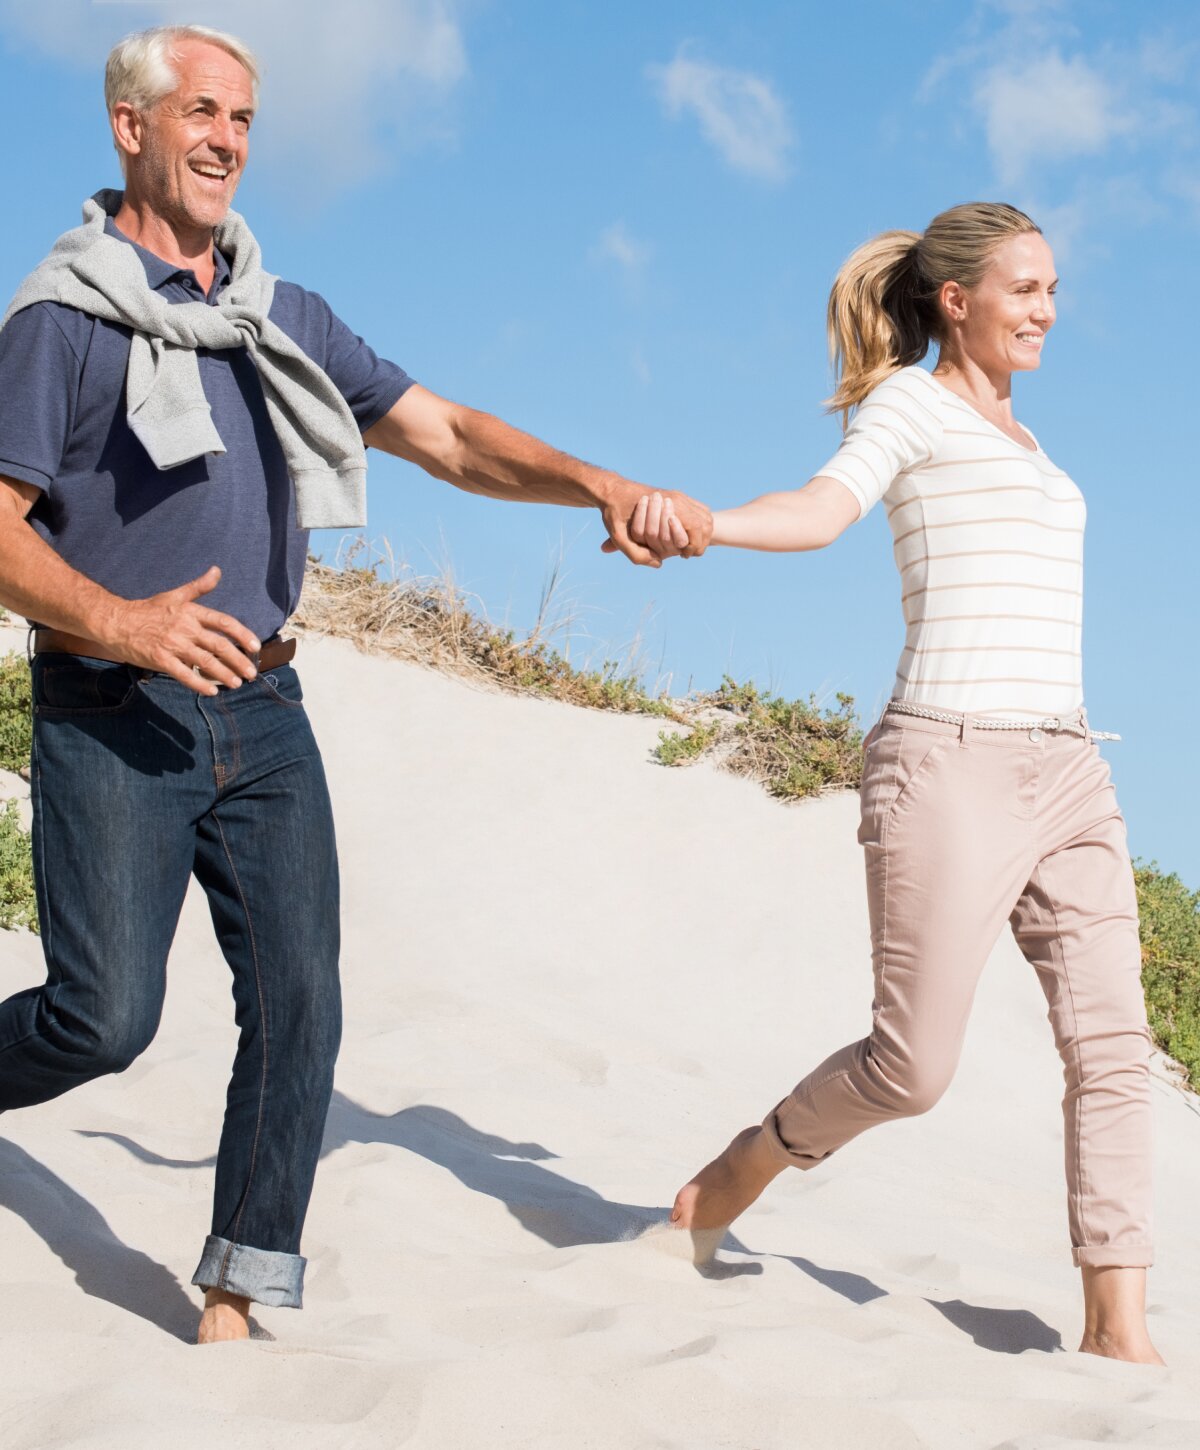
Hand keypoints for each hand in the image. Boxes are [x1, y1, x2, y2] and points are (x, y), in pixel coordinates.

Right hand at [101, 566, 261, 695]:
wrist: (116, 621)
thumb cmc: (147, 610)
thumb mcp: (175, 595)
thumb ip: (198, 587)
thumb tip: (217, 571)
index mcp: (191, 612)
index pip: (223, 622)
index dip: (242, 634)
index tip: (256, 647)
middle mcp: (185, 628)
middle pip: (219, 645)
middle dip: (239, 660)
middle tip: (251, 673)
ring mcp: (173, 644)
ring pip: (205, 662)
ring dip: (224, 674)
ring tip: (237, 683)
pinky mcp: (160, 659)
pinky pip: (184, 674)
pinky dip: (199, 684)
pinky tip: (212, 692)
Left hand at [601, 487, 712, 564]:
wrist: (612, 490)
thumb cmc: (614, 513)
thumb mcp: (618, 536)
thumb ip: (636, 554)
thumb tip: (659, 564)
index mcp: (668, 505)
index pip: (697, 529)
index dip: (693, 547)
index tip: (682, 555)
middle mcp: (678, 498)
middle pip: (705, 524)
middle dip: (700, 542)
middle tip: (688, 554)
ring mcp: (678, 495)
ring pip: (705, 517)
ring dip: (701, 534)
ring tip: (689, 547)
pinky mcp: (677, 495)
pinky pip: (699, 511)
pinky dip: (698, 525)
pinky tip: (687, 536)